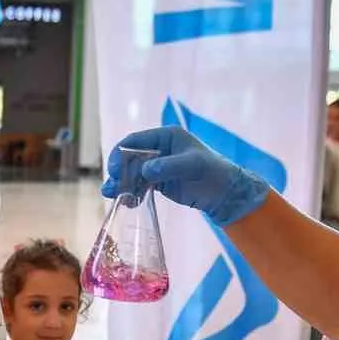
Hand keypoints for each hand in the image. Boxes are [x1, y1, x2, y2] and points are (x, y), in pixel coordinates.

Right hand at [101, 127, 268, 226]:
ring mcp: (157, 166)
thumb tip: (145, 170)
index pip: (135, 141)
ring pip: (131, 173)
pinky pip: (139, 185)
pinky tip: (130, 203)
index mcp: (166, 137)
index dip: (121, 153)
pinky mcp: (158, 182)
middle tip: (113, 188)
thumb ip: (168, 166)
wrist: (225, 194)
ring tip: (115, 197)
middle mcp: (158, 149)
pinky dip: (132, 193)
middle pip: (129, 158)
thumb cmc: (214, 173)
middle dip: (119, 172)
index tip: (114, 169)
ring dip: (122, 184)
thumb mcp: (193, 166)